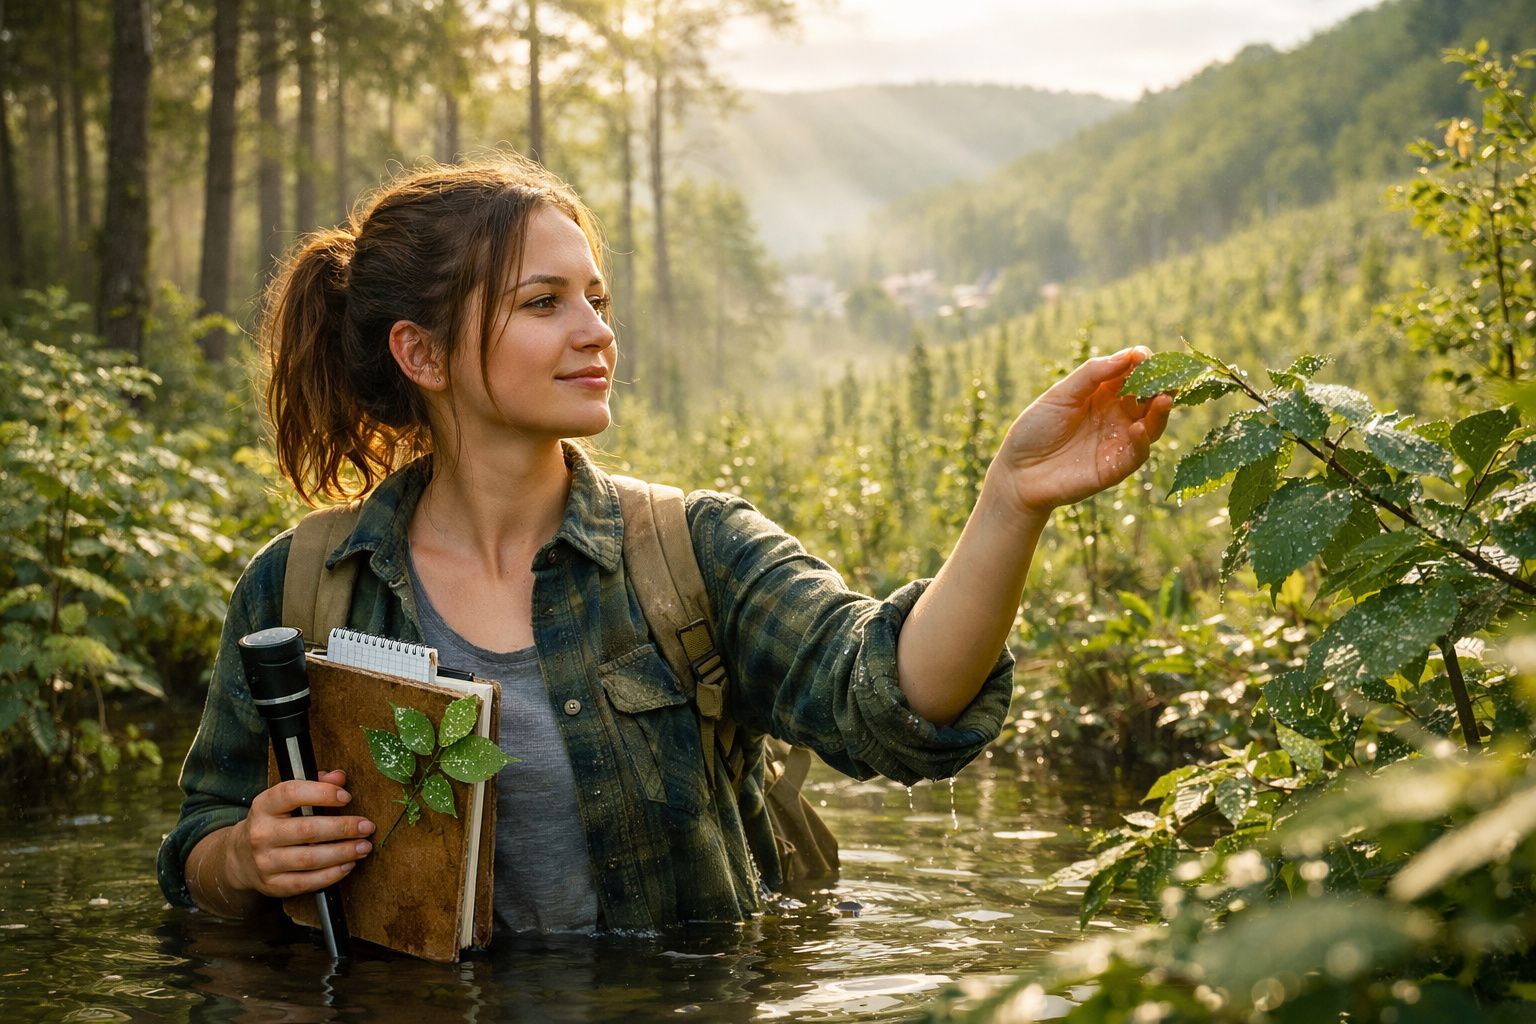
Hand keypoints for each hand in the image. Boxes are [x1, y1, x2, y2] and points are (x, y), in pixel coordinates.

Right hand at [224, 770, 374, 898]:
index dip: (322, 793)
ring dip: (342, 853)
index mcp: (264, 805)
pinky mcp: (272, 885)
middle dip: (342, 828)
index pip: (291, 794)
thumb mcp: (285, 800)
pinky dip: (331, 875)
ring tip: (364, 847)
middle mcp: (261, 833)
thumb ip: (314, 784)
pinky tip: (348, 865)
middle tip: (367, 827)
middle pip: (306, 830)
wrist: (240, 857)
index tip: (347, 797)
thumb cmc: (274, 822)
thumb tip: (339, 777)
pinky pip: (306, 882)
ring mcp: (265, 862)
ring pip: (309, 858)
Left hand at [989, 347, 1172, 518]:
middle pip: (1148, 397)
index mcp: (1103, 394)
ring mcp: (1118, 440)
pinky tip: (1139, 427)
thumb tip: (1127, 356)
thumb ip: (1092, 375)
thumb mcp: (1060, 395)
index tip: (1143, 355)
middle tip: (1167, 377)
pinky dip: (1142, 440)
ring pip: (1151, 425)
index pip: (1132, 373)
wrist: (1018, 472)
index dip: (1141, 363)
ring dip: (1160, 412)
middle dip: (1160, 386)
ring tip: (1163, 398)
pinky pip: (1137, 453)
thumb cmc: (1035, 429)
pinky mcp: (1115, 467)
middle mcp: (1116, 415)